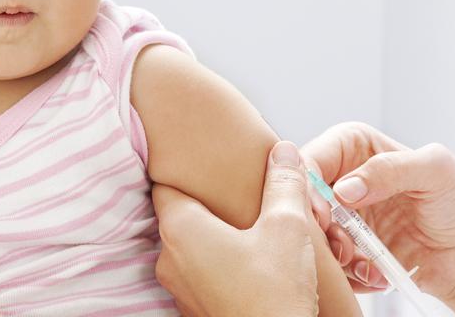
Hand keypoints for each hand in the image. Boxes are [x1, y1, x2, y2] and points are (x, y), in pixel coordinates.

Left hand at [153, 141, 317, 316]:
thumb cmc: (274, 293)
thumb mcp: (287, 227)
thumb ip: (283, 184)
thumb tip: (284, 152)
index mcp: (180, 229)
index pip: (168, 184)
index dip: (188, 170)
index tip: (209, 164)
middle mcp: (168, 258)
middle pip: (179, 215)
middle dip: (209, 204)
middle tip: (240, 194)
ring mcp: (178, 289)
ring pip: (190, 248)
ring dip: (215, 237)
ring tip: (251, 230)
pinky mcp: (194, 310)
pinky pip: (200, 275)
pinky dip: (219, 265)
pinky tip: (249, 264)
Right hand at [301, 123, 454, 311]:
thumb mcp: (434, 170)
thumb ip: (388, 170)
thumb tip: (345, 189)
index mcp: (357, 147)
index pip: (314, 156)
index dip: (308, 183)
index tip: (322, 211)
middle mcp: (345, 180)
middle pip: (304, 199)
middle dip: (319, 225)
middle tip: (342, 244)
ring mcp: (347, 218)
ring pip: (314, 235)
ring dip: (336, 254)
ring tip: (367, 263)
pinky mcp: (352, 251)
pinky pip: (332, 265)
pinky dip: (350, 274)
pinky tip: (378, 274)